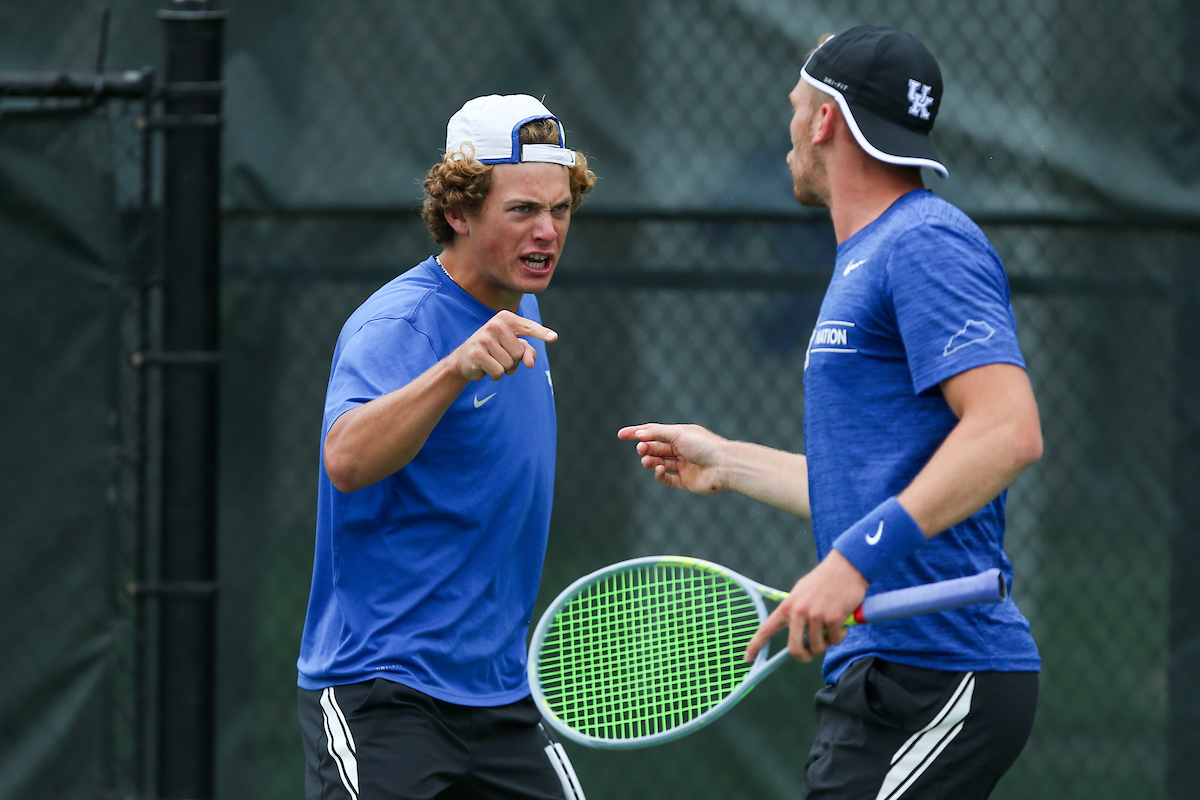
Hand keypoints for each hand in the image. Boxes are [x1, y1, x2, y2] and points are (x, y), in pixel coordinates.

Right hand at [452, 310, 557, 381]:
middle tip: (500, 356)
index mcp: (506, 318)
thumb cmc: (494, 350)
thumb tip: (530, 363)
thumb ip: (528, 353)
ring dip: (505, 369)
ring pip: (510, 364)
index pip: (528, 327)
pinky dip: (495, 375)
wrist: (464, 359)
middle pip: (519, 352)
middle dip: (514, 360)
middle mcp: (495, 324)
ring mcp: (485, 338)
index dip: (542, 333)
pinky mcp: (477, 353)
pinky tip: (486, 368)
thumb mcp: (513, 347)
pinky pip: (499, 371)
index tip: (555, 338)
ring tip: (493, 361)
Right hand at [616, 423, 728, 494]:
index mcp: (682, 435)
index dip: (637, 433)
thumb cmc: (704, 445)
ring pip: (660, 464)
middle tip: (641, 449)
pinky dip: (660, 475)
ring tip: (648, 461)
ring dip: (651, 462)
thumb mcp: (678, 433)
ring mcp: (684, 466)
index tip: (621, 435)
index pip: (655, 432)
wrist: (724, 466)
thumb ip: (657, 433)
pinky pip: (667, 479)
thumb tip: (640, 434)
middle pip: (657, 449)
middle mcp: (682, 450)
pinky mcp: (685, 482)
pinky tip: (659, 470)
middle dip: (646, 449)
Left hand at [743, 551, 866, 662]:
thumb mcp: (800, 592)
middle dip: (804, 656)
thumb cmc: (824, 580)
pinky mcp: (833, 618)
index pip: (766, 629)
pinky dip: (841, 635)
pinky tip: (842, 621)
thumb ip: (795, 611)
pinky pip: (836, 640)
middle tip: (811, 653)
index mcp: (787, 606)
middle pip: (794, 649)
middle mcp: (798, 612)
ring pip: (818, 647)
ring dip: (827, 642)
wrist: (845, 567)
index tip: (747, 658)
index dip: (755, 646)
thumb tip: (796, 631)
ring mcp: (816, 616)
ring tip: (831, 626)